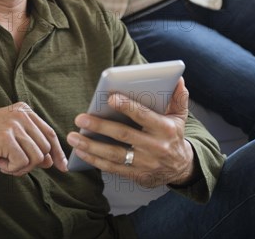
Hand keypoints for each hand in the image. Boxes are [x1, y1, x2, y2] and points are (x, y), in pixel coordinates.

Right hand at [0, 103, 67, 176]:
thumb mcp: (11, 137)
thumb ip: (31, 145)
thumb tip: (52, 161)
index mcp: (25, 111)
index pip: (50, 133)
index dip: (57, 152)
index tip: (61, 167)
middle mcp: (22, 114)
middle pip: (44, 148)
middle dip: (32, 163)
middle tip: (13, 164)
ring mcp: (13, 125)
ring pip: (36, 157)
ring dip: (21, 167)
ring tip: (5, 162)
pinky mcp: (5, 138)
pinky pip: (22, 162)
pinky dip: (12, 169)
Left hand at [67, 78, 196, 186]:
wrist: (181, 168)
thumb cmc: (174, 134)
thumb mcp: (180, 116)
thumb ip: (178, 97)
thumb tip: (178, 78)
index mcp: (164, 128)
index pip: (143, 115)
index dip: (127, 106)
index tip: (110, 98)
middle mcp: (155, 147)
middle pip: (123, 135)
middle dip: (100, 126)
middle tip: (80, 118)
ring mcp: (145, 163)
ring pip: (114, 154)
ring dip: (91, 147)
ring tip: (73, 136)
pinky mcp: (136, 175)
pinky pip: (113, 168)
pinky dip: (95, 161)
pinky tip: (81, 152)